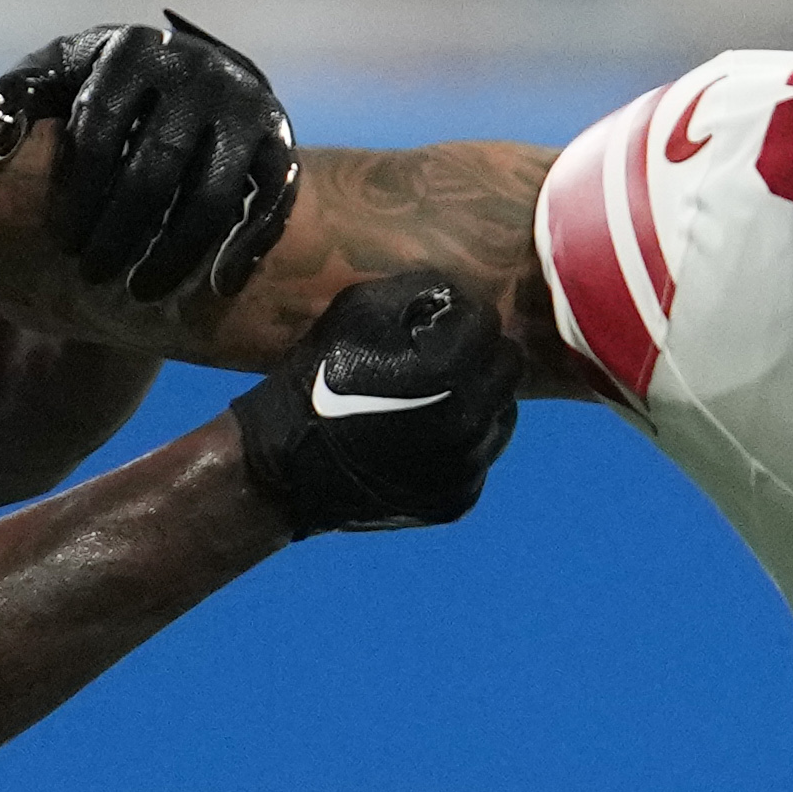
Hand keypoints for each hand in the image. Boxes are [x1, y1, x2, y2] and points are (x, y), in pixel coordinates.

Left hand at [0, 9, 298, 306]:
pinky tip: (219, 285)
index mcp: (133, 50)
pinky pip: (274, 199)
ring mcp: (246, 104)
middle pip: (159, 164)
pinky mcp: (281, 137)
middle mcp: (198, 70)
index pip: (101, 124)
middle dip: (123, 229)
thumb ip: (18, 97)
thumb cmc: (106, 84)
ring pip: (216, 191)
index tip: (62, 242)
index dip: (80, 190)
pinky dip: (248, 245)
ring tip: (142, 289)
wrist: (191, 73)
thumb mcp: (57, 76)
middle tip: (93, 273)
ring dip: (177, 250)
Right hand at [233, 270, 518, 534]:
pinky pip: (481, 455)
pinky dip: (463, 442)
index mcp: (448, 371)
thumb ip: (415, 291)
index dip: (458, 316)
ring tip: (435, 400)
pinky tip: (425, 439)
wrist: (284, 472)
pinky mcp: (459, 499)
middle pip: (508, 366)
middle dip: (478, 355)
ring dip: (477, 399)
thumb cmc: (316, 381)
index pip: (487, 321)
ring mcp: (468, 468)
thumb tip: (454, 297)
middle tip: (440, 359)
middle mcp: (469, 422)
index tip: (431, 324)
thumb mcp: (355, 311)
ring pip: (502, 413)